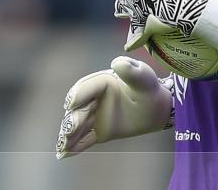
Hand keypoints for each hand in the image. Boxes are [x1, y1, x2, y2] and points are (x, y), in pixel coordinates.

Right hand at [56, 56, 173, 159]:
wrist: (155, 108)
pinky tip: (63, 154)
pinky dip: (74, 146)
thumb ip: (131, 71)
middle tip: (71, 129)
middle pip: (78, 108)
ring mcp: (94, 116)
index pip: (85, 87)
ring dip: (68, 135)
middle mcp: (93, 99)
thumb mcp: (143, 78)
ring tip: (62, 146)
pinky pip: (85, 138)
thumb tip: (117, 63)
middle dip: (73, 119)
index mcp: (101, 82)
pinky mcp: (98, 131)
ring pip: (78, 125)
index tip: (71, 103)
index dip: (77, 95)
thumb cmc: (148, 89)